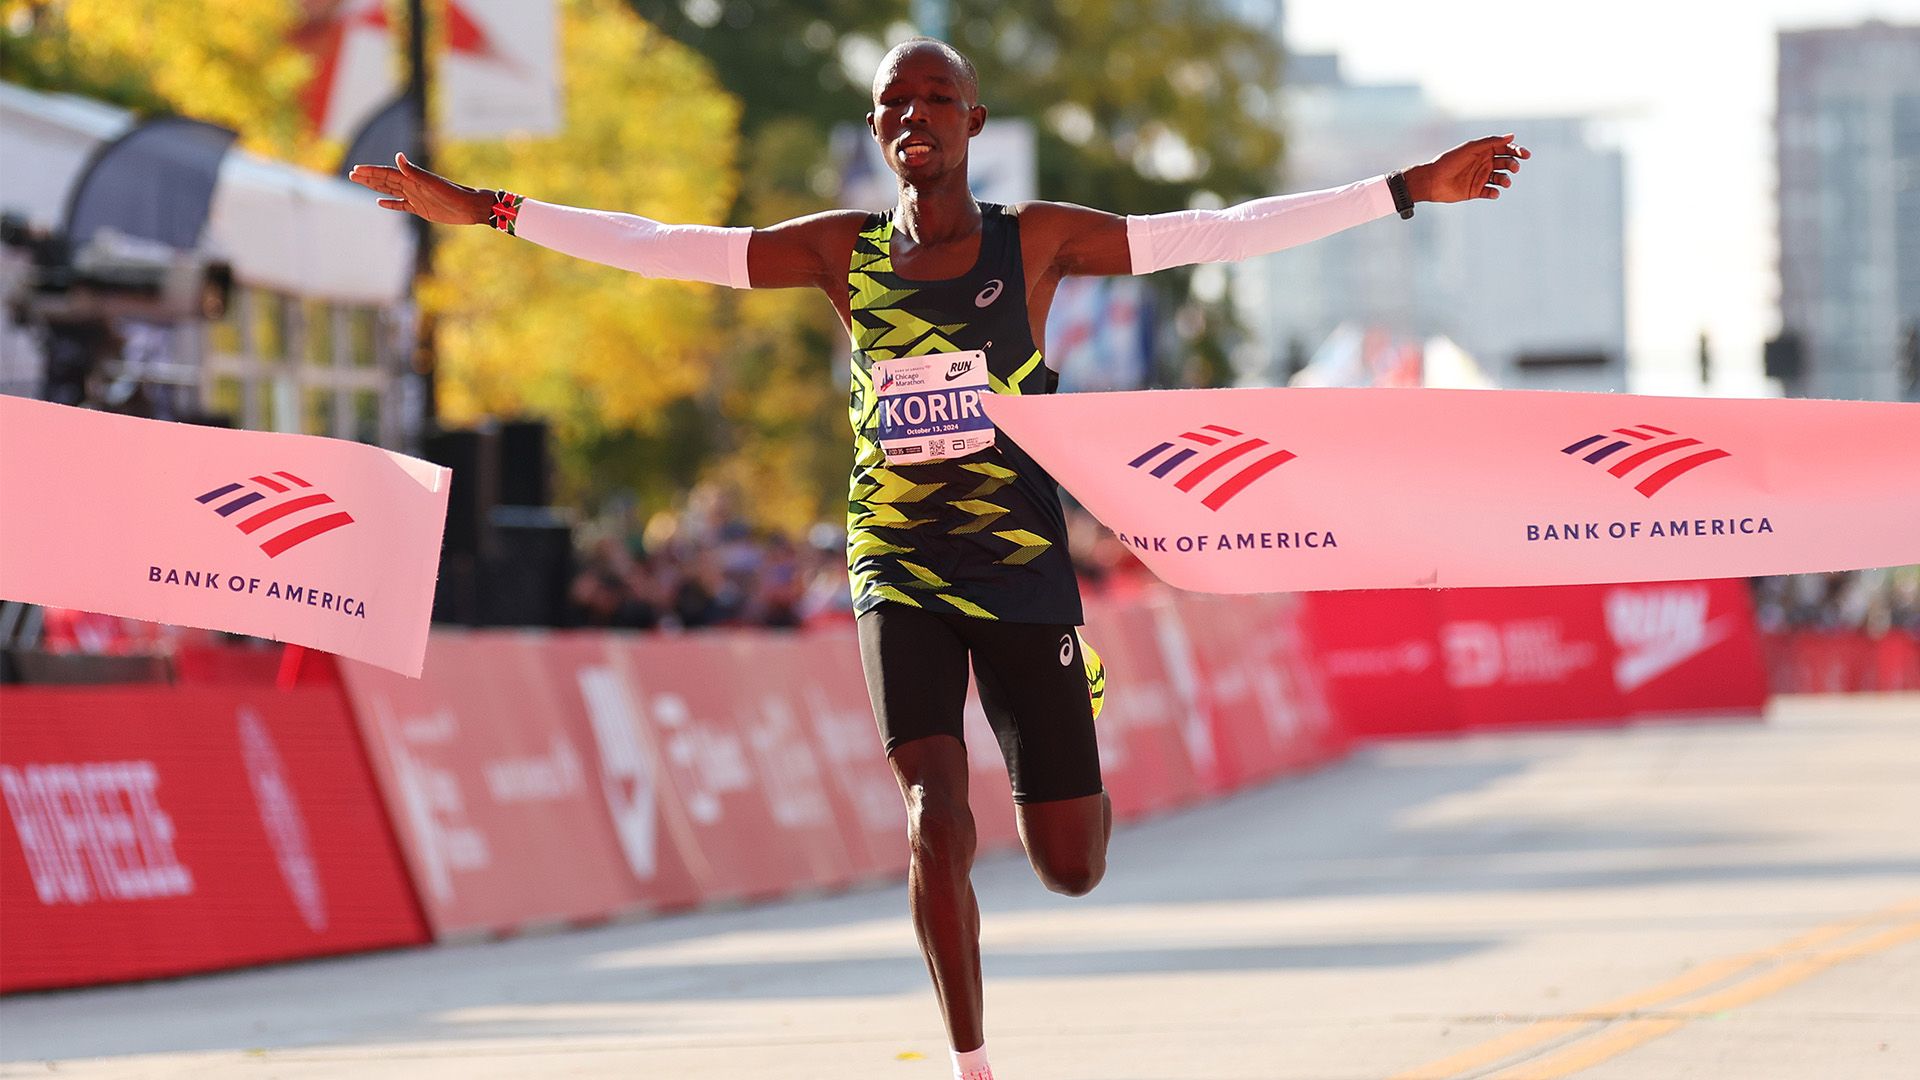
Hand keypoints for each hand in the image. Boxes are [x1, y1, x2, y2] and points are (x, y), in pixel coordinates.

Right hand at [347, 152, 494, 224]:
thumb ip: (414, 171)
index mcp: (413, 178)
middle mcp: (412, 186)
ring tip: (360, 182)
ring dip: (375, 187)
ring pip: (390, 190)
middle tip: (351, 174)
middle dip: (368, 177)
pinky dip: (390, 203)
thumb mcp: (432, 183)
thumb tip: (397, 156)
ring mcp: (416, 197)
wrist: (470, 207)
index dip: (371, 171)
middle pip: (385, 180)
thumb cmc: (453, 194)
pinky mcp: (421, 209)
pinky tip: (380, 202)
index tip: (356, 169)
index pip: (387, 173)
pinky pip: (401, 205)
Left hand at [1405, 134, 1529, 203]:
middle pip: (1506, 163)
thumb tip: (1511, 136)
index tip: (1525, 155)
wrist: (1433, 180)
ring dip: (1506, 180)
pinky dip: (1495, 193)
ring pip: (1501, 178)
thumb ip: (1491, 142)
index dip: (1517, 151)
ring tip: (1505, 182)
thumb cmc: (1450, 161)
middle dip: (1513, 165)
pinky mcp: (1476, 191)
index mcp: (1484, 151)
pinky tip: (1492, 192)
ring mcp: (1481, 177)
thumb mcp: (1471, 148)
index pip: (1506, 149)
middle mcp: (1484, 163)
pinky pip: (1491, 192)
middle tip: (1513, 168)